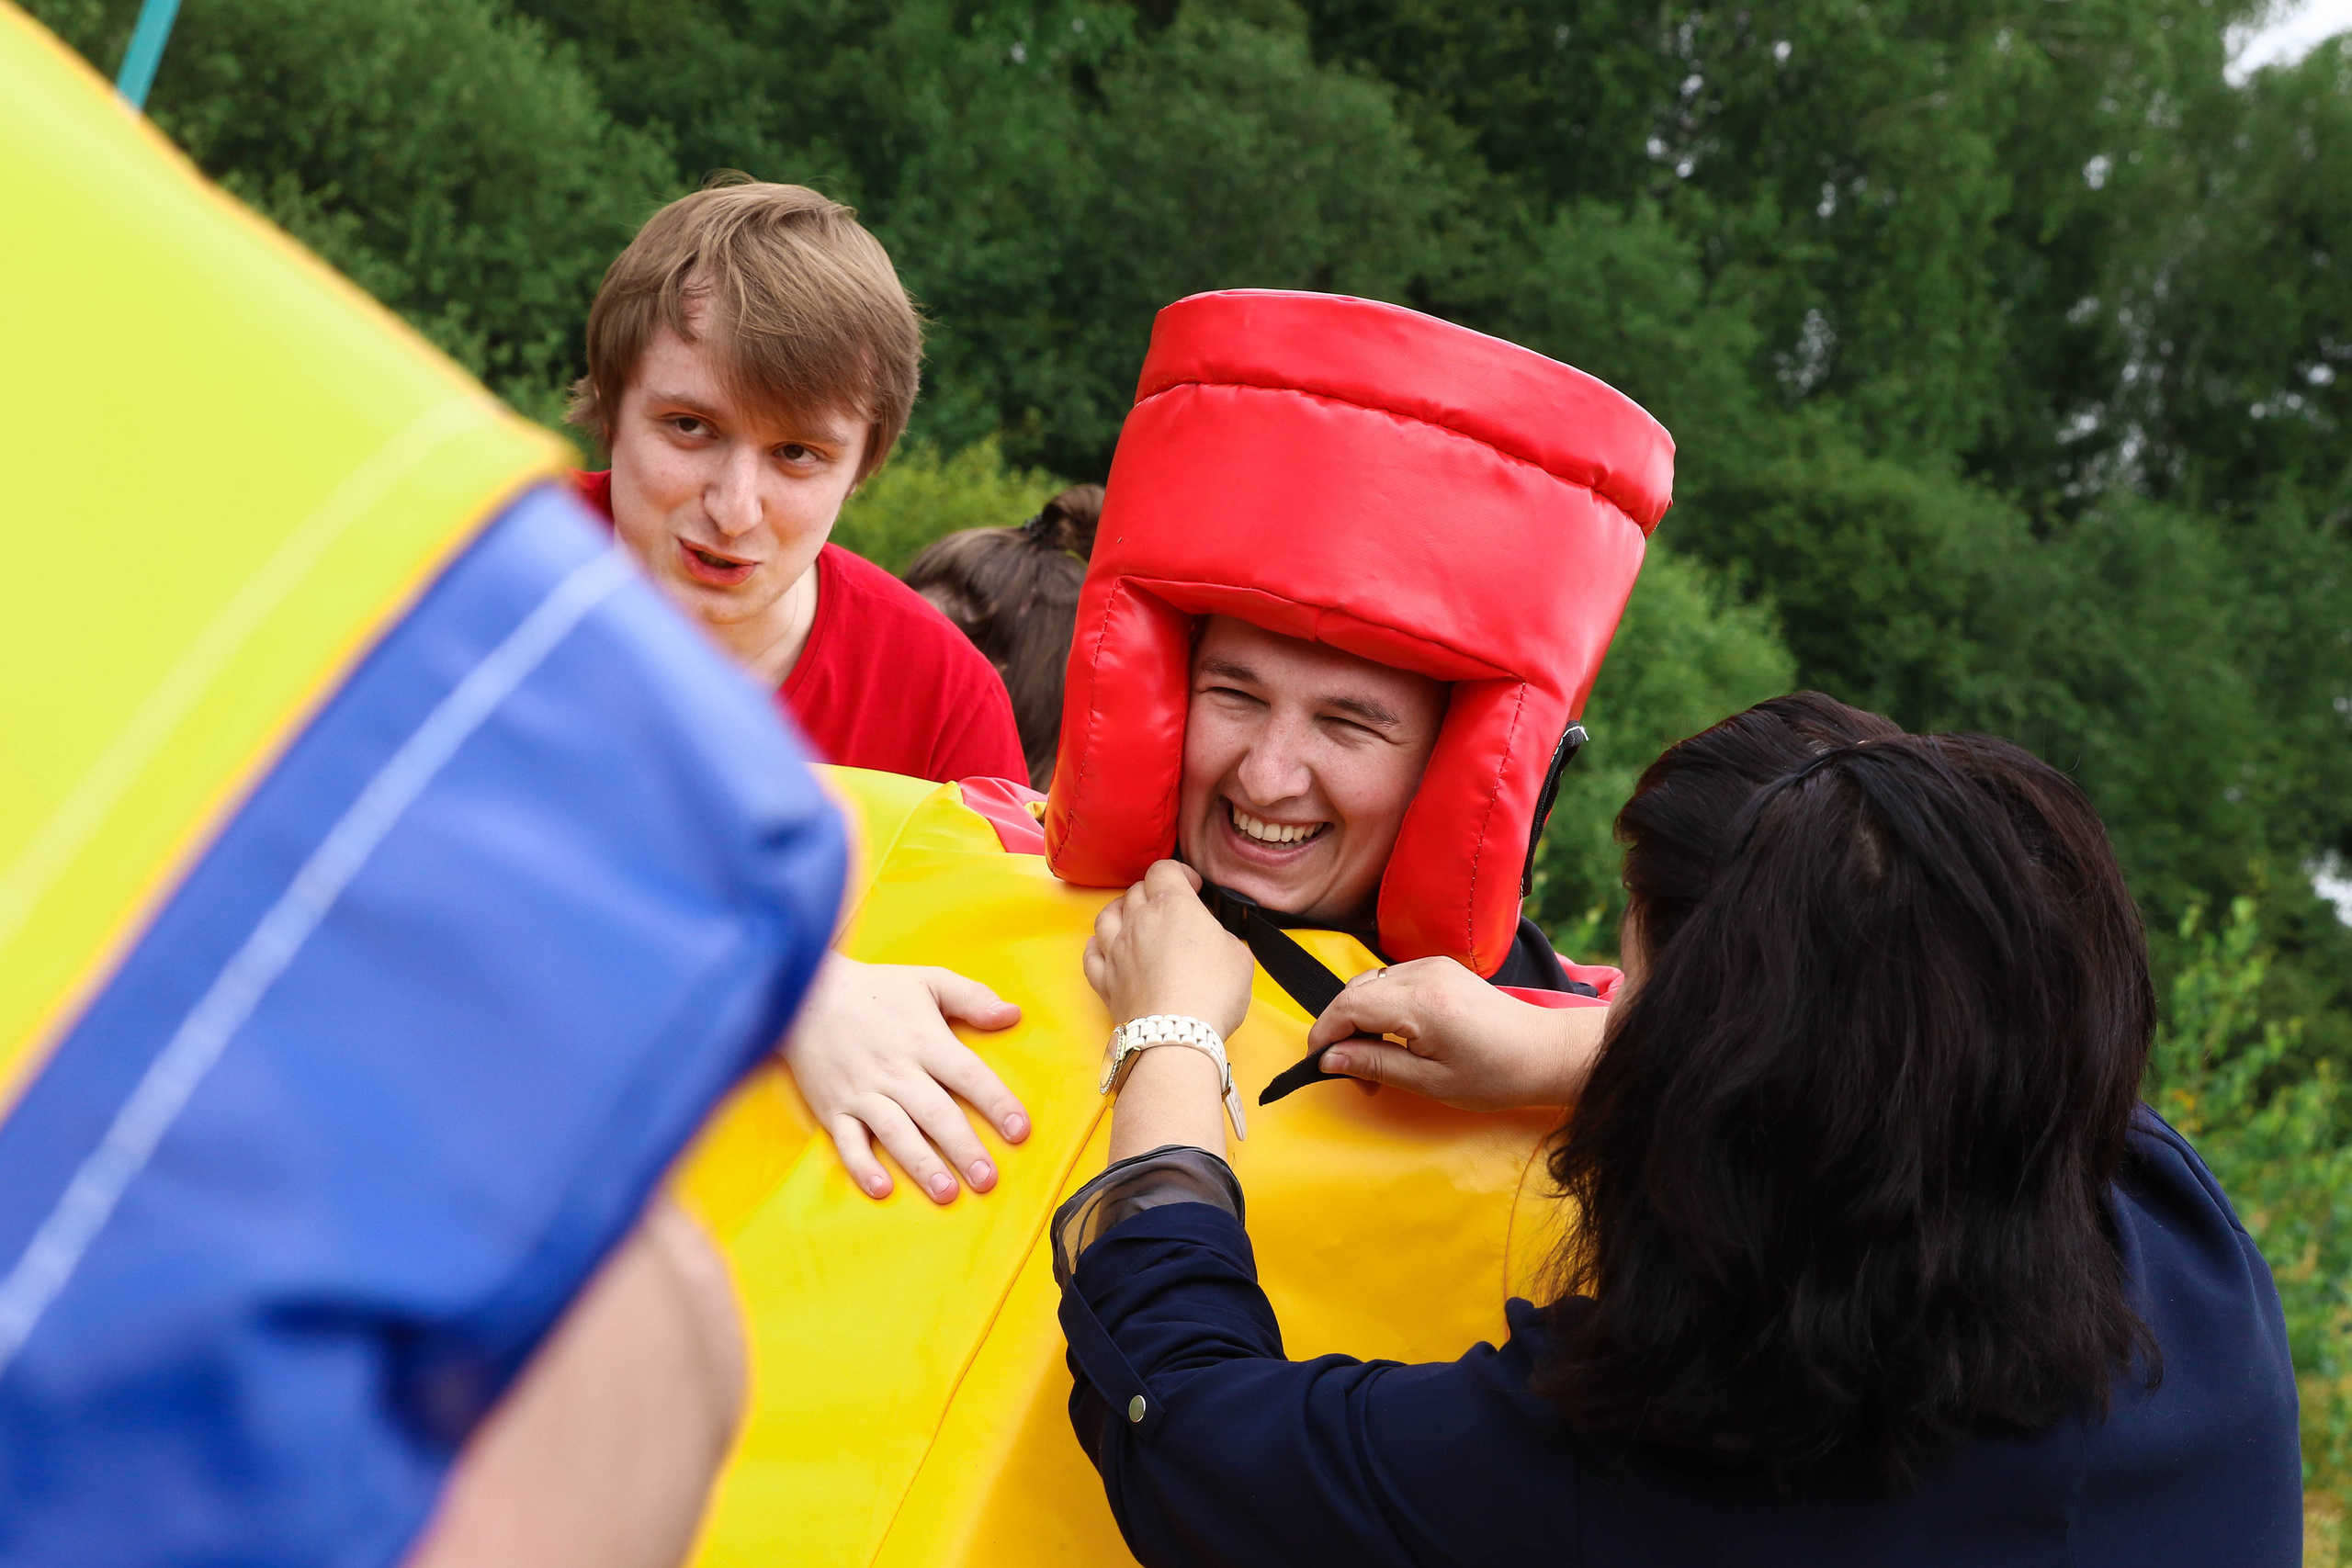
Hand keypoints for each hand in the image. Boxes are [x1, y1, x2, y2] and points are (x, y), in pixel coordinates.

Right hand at [781, 954, 1028, 1204]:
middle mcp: (896, 1071)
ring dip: (922, 1165)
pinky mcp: (833, 1108)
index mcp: (925, 1040)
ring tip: (947, 1194)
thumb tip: (1013, 1014)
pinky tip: (882, 1189)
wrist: (804, 994)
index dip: (995, 1102)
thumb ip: (972, 997)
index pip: (968, 1075)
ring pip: (896, 1133)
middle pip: (936, 1114)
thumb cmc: (875, 989)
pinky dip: (862, 1166)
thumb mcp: (928, 980)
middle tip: (987, 1180)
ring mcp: (862, 1092)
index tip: (1019, 1129)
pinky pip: (847, 1142)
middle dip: (964, 1149)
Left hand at [1082, 861, 1252, 1041]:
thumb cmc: (1213, 992)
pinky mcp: (1104, 980)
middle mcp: (1138, 921)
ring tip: (1133, 919)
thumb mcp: (1238, 955)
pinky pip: (1091, 953)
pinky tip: (1105, 948)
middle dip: (1153, 892)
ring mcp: (1116, 951)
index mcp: (1172, 906)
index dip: (1179, 872)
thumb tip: (1211, 938)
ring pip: (1106, 916)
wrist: (1175, 1035)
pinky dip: (1098, 946)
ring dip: (1120, 911)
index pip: (1164, 870)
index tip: (1192, 886)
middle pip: (1136, 891)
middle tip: (1169, 907)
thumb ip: (1220, 936)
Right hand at [1305, 957, 1606, 1111]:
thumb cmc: (1496, 1074)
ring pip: (1369, 983)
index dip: (1325, 1033)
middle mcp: (1424, 973)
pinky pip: (1390, 981)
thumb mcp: (1431, 1082)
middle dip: (1340, 1029)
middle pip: (1354, 990)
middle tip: (1352, 1072)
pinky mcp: (1440, 968)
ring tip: (1373, 1059)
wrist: (1544, 1052)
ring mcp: (1433, 966)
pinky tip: (1391, 1037)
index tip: (1320, 1064)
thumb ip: (1376, 1064)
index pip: (1349, 1005)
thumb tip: (1329, 1059)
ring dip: (1359, 1018)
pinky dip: (1378, 1007)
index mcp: (1422, 1003)